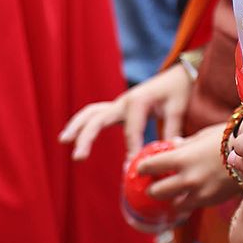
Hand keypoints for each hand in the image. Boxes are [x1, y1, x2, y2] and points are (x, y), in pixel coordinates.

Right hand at [59, 63, 191, 159]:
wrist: (178, 74)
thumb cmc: (178, 91)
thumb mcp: (177, 110)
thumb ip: (172, 132)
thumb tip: (170, 153)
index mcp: (138, 101)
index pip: (131, 131)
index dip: (131, 150)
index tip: (131, 168)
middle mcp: (124, 101)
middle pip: (99, 119)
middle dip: (87, 137)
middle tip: (78, 157)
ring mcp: (118, 103)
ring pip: (91, 113)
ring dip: (77, 126)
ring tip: (64, 141)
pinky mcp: (117, 107)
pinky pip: (95, 113)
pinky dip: (82, 123)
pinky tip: (71, 135)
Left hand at [140, 123, 237, 212]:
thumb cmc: (229, 138)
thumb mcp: (202, 136)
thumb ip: (184, 146)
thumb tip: (172, 147)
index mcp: (182, 158)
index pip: (149, 166)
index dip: (143, 167)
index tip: (141, 168)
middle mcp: (186, 178)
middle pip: (156, 191)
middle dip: (153, 188)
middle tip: (155, 183)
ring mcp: (198, 192)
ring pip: (172, 204)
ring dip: (170, 198)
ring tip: (173, 192)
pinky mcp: (210, 201)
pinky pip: (191, 206)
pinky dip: (188, 202)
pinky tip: (191, 194)